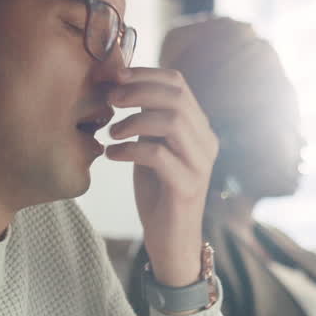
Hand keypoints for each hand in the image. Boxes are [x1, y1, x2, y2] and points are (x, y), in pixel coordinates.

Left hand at [104, 67, 218, 287]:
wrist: (171, 241)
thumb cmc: (157, 192)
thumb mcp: (151, 146)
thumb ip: (146, 118)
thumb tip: (119, 82)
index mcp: (199, 128)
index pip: (178, 83)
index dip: (144, 74)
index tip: (113, 77)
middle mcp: (206, 142)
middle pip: (177, 97)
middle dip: (138, 91)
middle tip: (109, 99)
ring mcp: (200, 165)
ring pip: (172, 122)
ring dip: (134, 120)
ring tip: (111, 132)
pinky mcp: (187, 187)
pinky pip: (159, 156)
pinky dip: (130, 150)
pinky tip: (111, 155)